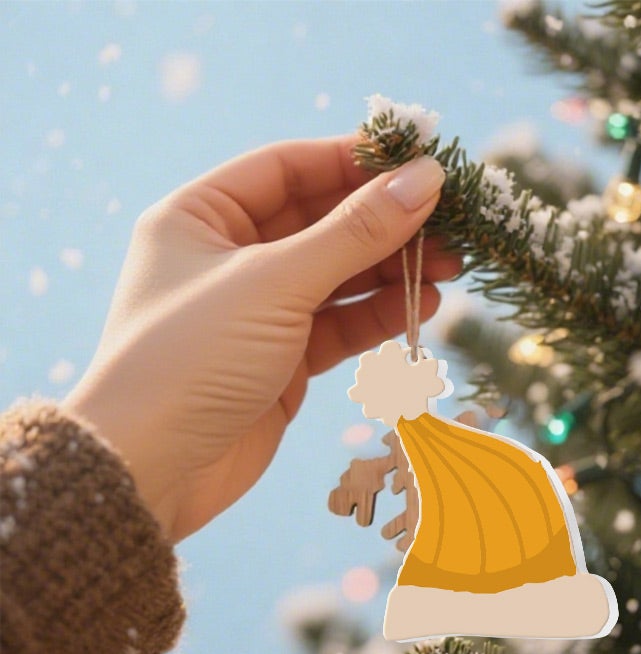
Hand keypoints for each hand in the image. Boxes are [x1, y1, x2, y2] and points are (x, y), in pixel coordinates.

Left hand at [64, 137, 457, 541]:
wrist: (154, 468)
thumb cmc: (193, 358)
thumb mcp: (276, 283)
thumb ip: (355, 232)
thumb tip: (424, 179)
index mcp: (199, 216)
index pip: (288, 169)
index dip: (354, 162)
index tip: (419, 163)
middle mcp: (226, 257)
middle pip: (320, 223)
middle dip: (385, 223)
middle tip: (451, 225)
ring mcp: (256, 313)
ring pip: (337, 278)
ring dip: (392, 272)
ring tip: (451, 268)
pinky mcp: (281, 364)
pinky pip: (339, 327)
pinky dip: (379, 316)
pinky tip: (422, 307)